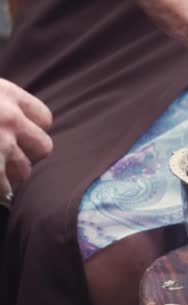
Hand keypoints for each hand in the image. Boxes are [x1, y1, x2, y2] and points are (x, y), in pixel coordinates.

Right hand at [0, 79, 52, 200]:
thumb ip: (3, 104)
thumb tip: (22, 124)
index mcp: (5, 93)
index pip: (44, 118)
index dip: (33, 128)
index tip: (19, 133)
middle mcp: (7, 118)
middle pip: (43, 147)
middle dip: (28, 155)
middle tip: (8, 156)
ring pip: (24, 170)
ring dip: (10, 175)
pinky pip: (4, 188)